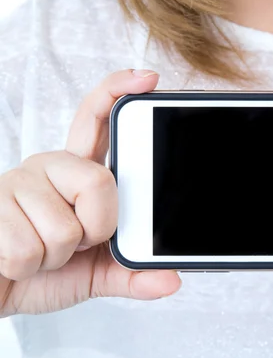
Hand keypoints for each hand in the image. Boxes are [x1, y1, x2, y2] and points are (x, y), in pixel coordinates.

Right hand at [0, 70, 180, 316]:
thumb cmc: (40, 273)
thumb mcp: (94, 274)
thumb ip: (131, 274)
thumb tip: (171, 280)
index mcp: (76, 172)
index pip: (95, 121)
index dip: (117, 93)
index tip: (147, 78)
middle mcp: (47, 167)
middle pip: (99, 182)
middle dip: (96, 228)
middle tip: (77, 242)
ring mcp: (15, 183)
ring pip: (66, 228)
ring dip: (55, 256)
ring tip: (38, 252)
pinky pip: (29, 249)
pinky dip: (27, 267)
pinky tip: (13, 258)